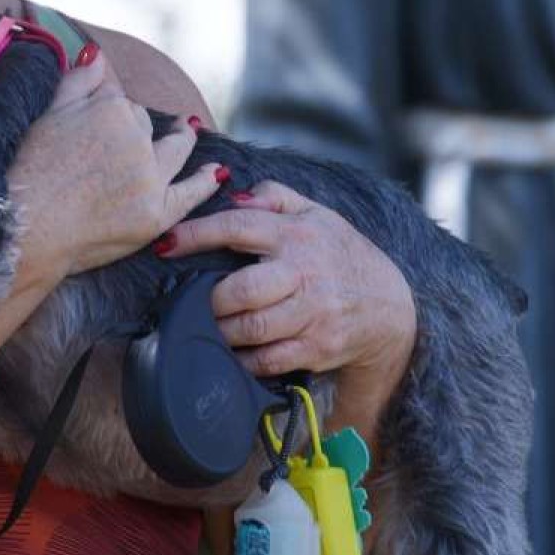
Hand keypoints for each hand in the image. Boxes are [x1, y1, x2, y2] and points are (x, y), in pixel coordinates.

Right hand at [8, 46, 223, 281]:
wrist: (24, 227)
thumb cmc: (29, 170)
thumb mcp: (51, 114)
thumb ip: (80, 80)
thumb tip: (99, 54)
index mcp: (112, 108)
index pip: (122, 104)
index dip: (110, 115)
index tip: (100, 127)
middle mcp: (138, 139)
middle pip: (146, 127)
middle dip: (137, 132)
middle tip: (119, 145)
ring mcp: (150, 178)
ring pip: (174, 150)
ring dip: (184, 138)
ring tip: (188, 130)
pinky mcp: (157, 214)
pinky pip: (191, 193)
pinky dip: (206, 181)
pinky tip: (217, 172)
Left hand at [159, 180, 415, 380]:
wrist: (389, 306)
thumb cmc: (340, 254)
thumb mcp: (316, 213)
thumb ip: (274, 196)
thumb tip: (234, 194)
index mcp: (297, 234)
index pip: (238, 227)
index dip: (196, 235)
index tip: (166, 245)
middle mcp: (304, 273)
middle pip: (242, 290)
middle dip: (210, 299)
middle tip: (195, 300)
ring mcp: (312, 314)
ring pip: (252, 329)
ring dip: (221, 331)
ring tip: (210, 325)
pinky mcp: (316, 347)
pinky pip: (268, 359)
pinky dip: (243, 359)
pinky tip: (234, 351)